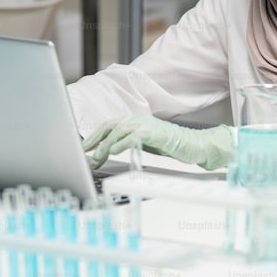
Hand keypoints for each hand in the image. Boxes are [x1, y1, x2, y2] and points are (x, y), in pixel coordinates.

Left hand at [82, 113, 233, 170]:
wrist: (193, 144)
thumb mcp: (142, 142)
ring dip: (106, 145)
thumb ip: (126, 142)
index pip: (108, 125)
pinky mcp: (156, 133)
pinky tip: (114, 150)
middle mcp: (138, 118)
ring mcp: (147, 124)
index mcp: (133, 120)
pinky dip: (122, 142)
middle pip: (110, 127)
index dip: (94, 136)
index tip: (83, 148)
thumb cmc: (168, 144)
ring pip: (120, 131)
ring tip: (98, 157)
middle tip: (88, 156)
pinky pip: (135, 136)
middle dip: (96, 141)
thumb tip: (105, 150)